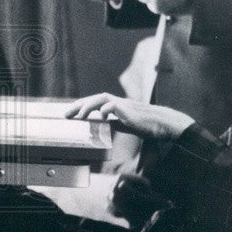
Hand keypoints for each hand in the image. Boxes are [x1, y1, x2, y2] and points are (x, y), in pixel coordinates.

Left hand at [64, 92, 194, 140]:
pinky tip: (100, 116)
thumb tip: (103, 133)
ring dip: (88, 105)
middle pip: (95, 99)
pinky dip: (105, 109)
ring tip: (79, 115)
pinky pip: (113, 105)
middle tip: (66, 114)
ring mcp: (124, 104)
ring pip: (102, 98)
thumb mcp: (126, 126)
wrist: (164, 124)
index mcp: (116, 106)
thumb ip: (115, 125)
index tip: (71, 114)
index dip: (82, 107)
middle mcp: (118, 103)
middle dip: (79, 105)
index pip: (95, 103)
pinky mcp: (129, 109)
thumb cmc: (148, 126)